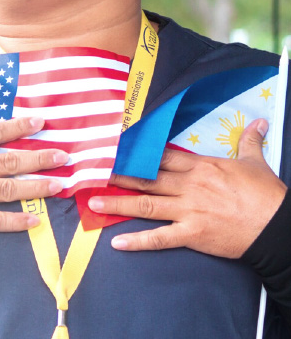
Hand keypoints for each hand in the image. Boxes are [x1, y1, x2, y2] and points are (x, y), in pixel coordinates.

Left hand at [88, 118, 286, 257]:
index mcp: (201, 167)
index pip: (161, 156)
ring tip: (94, 202)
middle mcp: (189, 186)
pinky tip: (117, 242)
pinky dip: (137, 241)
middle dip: (118, 176)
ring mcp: (188, 210)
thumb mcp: (256, 163)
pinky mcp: (192, 234)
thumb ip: (249, 142)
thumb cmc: (268, 195)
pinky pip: (159, 238)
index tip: (116, 149)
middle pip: (146, 178)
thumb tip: (258, 123)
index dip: (137, 153)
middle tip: (94, 173)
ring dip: (117, 204)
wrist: (279, 227)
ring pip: (145, 205)